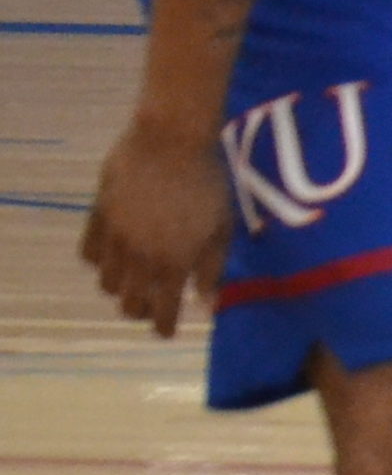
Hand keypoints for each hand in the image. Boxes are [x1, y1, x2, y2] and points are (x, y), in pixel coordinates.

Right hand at [82, 117, 232, 336]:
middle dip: (140, 310)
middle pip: (128, 303)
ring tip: (133, 279)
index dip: (162, 327)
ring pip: (105, 282)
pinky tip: (112, 254)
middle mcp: (139, 258)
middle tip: (151, 303)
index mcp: (172, 265)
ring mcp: (114, 238)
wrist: (170, 141)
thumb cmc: (208, 184)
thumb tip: (208, 307)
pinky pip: (87, 252)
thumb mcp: (221, 229)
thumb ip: (212, 271)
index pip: (162, 312)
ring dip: (119, 287)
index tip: (165, 332)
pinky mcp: (97, 216)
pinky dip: (98, 260)